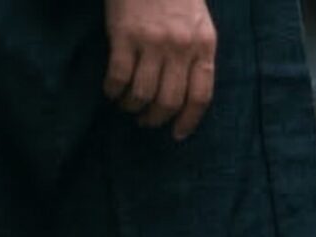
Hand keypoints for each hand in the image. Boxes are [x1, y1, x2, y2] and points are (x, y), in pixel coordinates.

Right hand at [103, 0, 216, 139]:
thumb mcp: (199, 24)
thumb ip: (197, 55)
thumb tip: (187, 96)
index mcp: (203, 45)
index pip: (200, 96)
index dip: (188, 121)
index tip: (177, 134)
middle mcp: (180, 47)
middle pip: (169, 101)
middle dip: (155, 119)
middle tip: (146, 120)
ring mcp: (152, 42)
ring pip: (142, 94)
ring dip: (132, 107)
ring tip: (127, 105)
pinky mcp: (124, 35)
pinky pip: (117, 77)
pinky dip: (113, 91)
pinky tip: (111, 92)